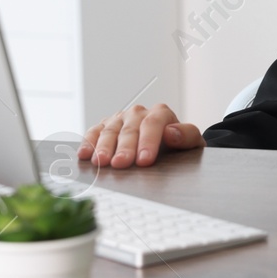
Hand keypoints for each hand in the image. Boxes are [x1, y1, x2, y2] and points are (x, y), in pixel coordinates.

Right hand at [77, 103, 205, 167]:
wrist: (168, 146)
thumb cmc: (179, 147)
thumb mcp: (192, 143)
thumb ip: (186, 136)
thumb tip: (171, 132)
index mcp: (161, 113)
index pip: (153, 124)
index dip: (148, 142)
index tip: (145, 160)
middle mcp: (138, 113)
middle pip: (130, 129)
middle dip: (124, 148)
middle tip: (120, 164)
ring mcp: (121, 119)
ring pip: (110, 130)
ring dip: (104, 147)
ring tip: (101, 162)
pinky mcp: (106, 126)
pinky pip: (95, 131)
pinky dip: (88, 142)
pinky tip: (84, 154)